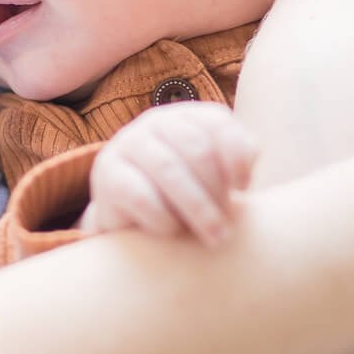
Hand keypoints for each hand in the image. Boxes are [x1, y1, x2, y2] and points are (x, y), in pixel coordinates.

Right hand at [81, 102, 257, 242]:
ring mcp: (129, 143)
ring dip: (197, 208)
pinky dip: (163, 217)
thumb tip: (245, 166)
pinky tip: (172, 231)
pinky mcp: (107, 172)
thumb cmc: (186, 193)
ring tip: (214, 237)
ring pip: (169, 170)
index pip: (219, 125)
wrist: (131, 214)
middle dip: (216, 192)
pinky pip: (140, 194)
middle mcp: (157, 122)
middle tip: (227, 227)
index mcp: (189, 117)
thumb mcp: (217, 172)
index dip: (236, 158)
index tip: (243, 190)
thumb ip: (239, 159)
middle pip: (196, 150)